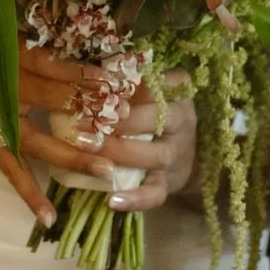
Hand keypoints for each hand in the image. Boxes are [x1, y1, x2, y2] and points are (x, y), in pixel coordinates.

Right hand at [0, 41, 133, 227]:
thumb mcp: (5, 41)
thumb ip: (40, 49)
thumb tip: (85, 54)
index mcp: (17, 58)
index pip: (60, 67)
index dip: (91, 76)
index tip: (122, 85)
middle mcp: (8, 88)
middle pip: (56, 101)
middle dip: (92, 113)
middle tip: (128, 123)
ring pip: (42, 142)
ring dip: (75, 158)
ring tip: (107, 171)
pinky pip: (12, 172)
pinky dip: (29, 195)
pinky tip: (48, 217)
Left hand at [95, 73, 196, 212]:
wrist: (189, 154)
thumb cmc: (156, 112)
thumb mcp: (152, 90)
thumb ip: (128, 80)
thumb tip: (85, 69)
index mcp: (177, 91)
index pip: (154, 84)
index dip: (125, 87)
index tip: (96, 88)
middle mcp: (182, 120)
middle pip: (155, 119)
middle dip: (117, 121)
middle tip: (80, 122)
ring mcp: (176, 153)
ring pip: (155, 155)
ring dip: (119, 153)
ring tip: (86, 150)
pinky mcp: (169, 183)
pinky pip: (156, 193)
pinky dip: (135, 199)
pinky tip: (111, 201)